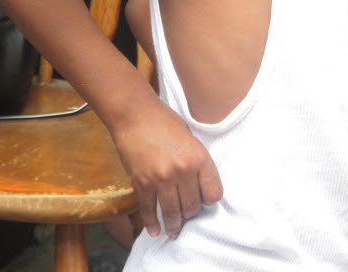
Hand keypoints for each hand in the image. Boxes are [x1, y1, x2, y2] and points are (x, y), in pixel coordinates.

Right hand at [113, 100, 222, 239]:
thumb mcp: (191, 139)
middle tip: (187, 216)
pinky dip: (151, 222)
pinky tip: (155, 231)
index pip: (213, 194)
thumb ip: (197, 162)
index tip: (204, 201)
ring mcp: (161, 179)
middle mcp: (183, 172)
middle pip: (192, 206)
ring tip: (174, 232)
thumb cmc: (165, 122)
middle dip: (190, 213)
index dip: (209, 200)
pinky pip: (149, 209)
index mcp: (199, 159)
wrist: (135, 115)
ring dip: (173, 225)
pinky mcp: (142, 183)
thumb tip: (199, 185)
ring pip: (172, 212)